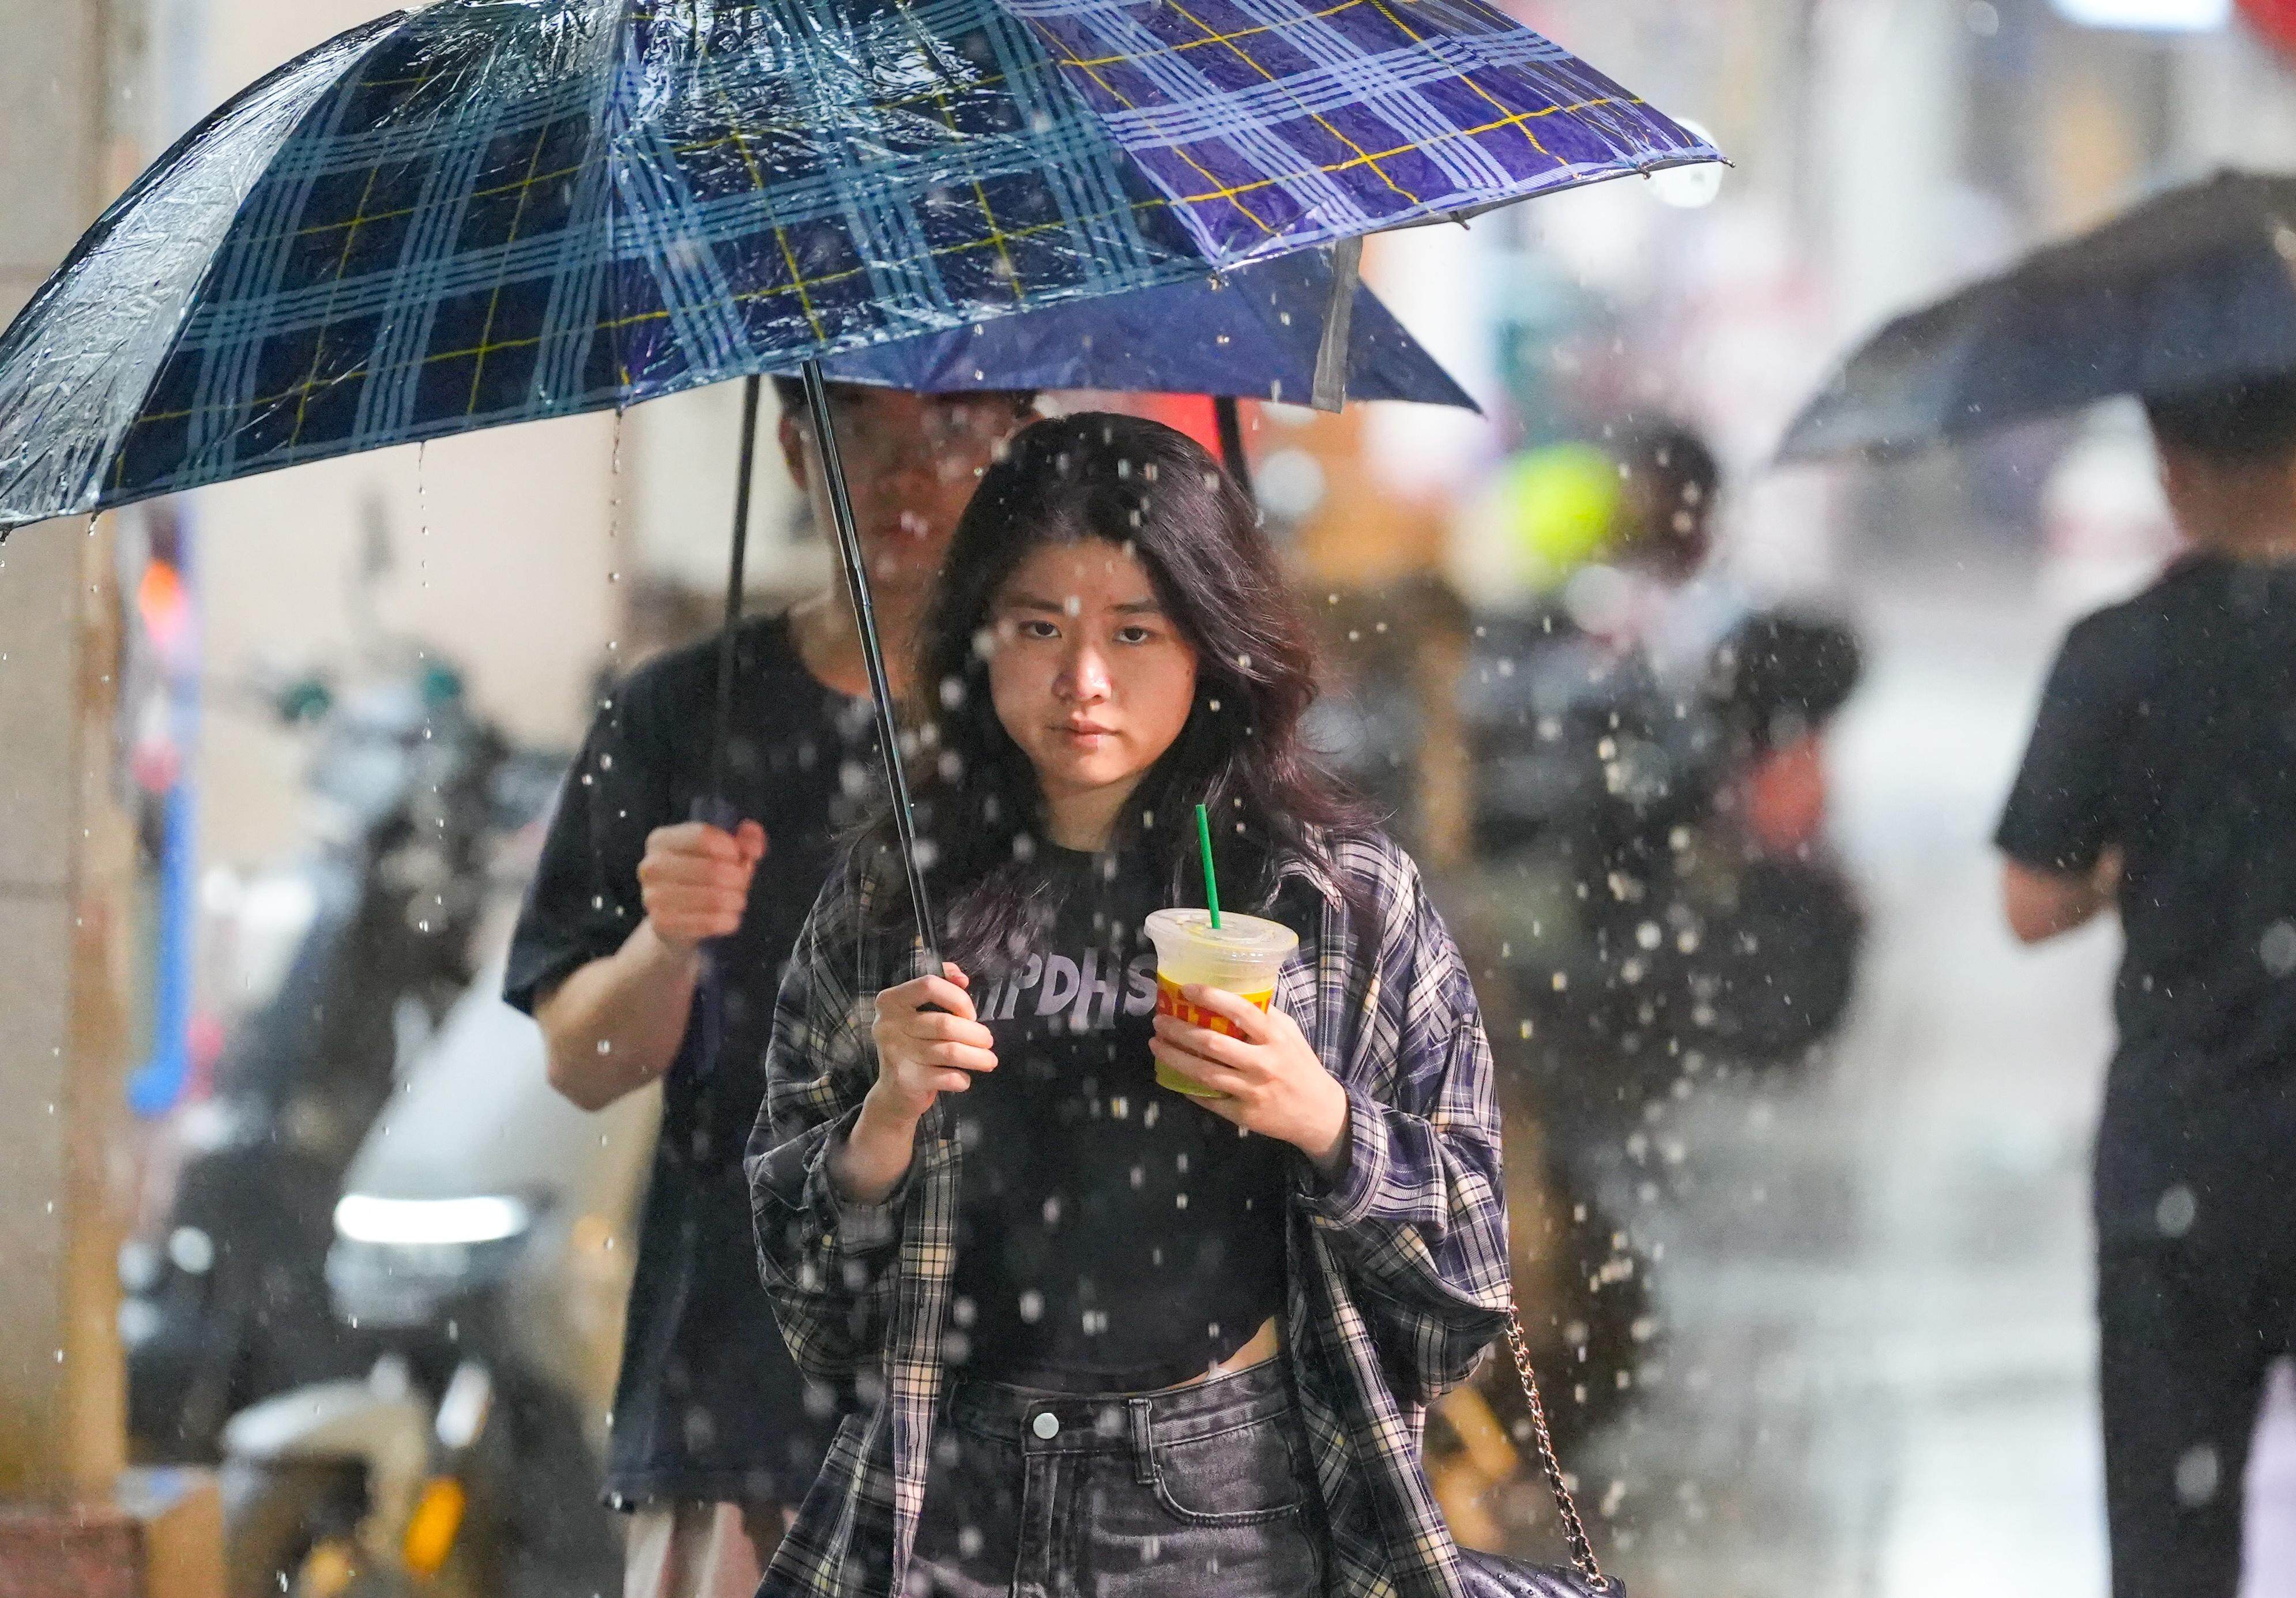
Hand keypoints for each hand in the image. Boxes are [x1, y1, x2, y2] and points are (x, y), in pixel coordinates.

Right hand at [637, 820, 765, 954]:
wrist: (677, 917)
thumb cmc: (703, 876)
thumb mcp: (724, 851)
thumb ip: (746, 840)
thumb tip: (754, 845)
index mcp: (661, 840)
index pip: (702, 836)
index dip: (731, 848)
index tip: (739, 856)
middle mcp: (651, 866)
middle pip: (713, 869)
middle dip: (739, 877)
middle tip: (743, 883)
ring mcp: (653, 897)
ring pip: (714, 898)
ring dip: (736, 899)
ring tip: (737, 899)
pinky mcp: (662, 924)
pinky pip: (709, 923)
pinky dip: (728, 920)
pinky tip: (730, 916)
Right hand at [866, 965, 997, 1124]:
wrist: (893, 1093)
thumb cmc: (914, 1044)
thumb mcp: (920, 1012)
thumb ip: (941, 987)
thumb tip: (961, 977)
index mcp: (891, 1001)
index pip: (929, 985)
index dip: (957, 998)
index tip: (969, 1014)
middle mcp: (888, 1025)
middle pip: (945, 1023)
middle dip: (975, 1033)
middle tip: (987, 1040)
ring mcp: (895, 1054)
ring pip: (950, 1052)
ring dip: (978, 1057)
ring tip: (990, 1060)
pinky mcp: (907, 1081)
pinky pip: (948, 1076)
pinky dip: (963, 1078)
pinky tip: (964, 1077)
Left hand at [1150, 987, 1350, 1176]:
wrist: (1320, 1113)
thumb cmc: (1301, 1067)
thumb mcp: (1290, 1035)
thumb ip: (1266, 1017)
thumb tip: (1233, 995)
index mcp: (1275, 1039)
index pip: (1241, 1011)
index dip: (1212, 997)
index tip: (1187, 988)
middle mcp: (1262, 1064)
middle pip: (1212, 1043)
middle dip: (1179, 1030)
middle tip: (1159, 1020)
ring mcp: (1251, 1091)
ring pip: (1203, 1073)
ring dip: (1174, 1057)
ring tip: (1156, 1044)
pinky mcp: (1242, 1114)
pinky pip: (1208, 1099)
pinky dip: (1187, 1087)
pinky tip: (1172, 1075)